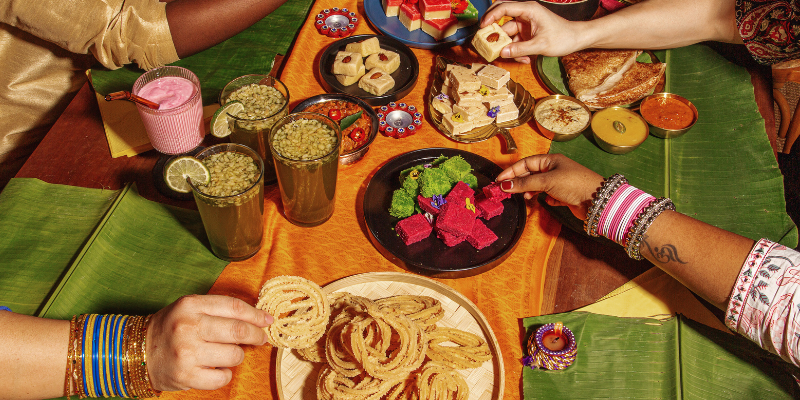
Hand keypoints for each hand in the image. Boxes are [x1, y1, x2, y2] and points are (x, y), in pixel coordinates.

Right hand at [145, 295, 273, 390]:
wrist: (137, 351)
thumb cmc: (171, 328)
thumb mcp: (190, 308)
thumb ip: (220, 310)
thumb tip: (259, 319)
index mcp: (190, 305)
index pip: (234, 307)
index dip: (256, 315)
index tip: (267, 320)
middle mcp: (188, 327)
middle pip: (238, 331)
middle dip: (255, 336)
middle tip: (260, 338)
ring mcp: (187, 353)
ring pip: (234, 355)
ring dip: (237, 356)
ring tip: (226, 354)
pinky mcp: (186, 376)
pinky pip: (223, 377)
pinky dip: (225, 374)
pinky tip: (216, 368)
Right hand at [480, 1, 585, 62]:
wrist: (576, 39)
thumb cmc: (563, 37)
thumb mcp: (541, 45)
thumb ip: (520, 49)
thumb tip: (502, 53)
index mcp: (529, 9)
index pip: (504, 7)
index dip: (491, 16)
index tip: (482, 27)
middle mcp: (525, 14)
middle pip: (501, 16)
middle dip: (492, 27)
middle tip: (483, 37)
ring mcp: (525, 24)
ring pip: (507, 33)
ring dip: (508, 46)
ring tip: (514, 57)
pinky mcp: (527, 33)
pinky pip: (515, 41)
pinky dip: (517, 51)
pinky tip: (525, 59)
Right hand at [495, 154, 602, 219]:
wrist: (598, 200)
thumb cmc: (574, 184)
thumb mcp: (546, 181)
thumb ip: (524, 184)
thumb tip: (504, 185)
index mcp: (551, 160)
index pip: (526, 163)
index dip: (511, 171)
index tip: (499, 181)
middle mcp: (555, 170)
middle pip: (531, 174)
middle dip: (519, 183)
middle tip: (506, 191)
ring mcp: (560, 183)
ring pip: (538, 186)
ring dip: (530, 192)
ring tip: (526, 198)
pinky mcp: (565, 196)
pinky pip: (549, 196)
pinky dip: (544, 199)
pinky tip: (544, 202)